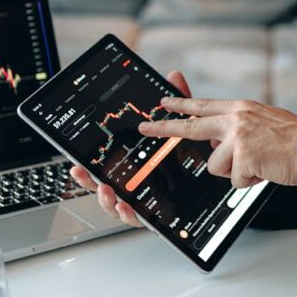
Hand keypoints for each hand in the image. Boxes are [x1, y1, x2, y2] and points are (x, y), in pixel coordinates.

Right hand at [68, 70, 193, 228]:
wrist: (220, 178)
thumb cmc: (194, 156)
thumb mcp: (187, 127)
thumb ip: (180, 103)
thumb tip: (174, 76)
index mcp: (135, 165)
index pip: (107, 165)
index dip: (89, 165)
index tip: (76, 161)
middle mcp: (135, 186)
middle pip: (103, 186)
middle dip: (88, 182)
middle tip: (81, 172)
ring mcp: (144, 203)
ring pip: (116, 206)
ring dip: (105, 200)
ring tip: (106, 190)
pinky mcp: (157, 216)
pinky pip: (139, 220)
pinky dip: (129, 214)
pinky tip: (126, 206)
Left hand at [137, 98, 296, 187]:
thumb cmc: (293, 139)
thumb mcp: (264, 121)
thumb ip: (238, 127)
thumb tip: (218, 142)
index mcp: (241, 108)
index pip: (204, 105)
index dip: (182, 105)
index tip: (163, 104)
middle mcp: (236, 118)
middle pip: (192, 127)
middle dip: (165, 129)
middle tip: (145, 127)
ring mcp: (238, 137)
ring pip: (216, 165)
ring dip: (235, 172)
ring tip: (258, 165)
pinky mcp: (244, 157)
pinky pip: (235, 180)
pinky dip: (249, 181)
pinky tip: (264, 171)